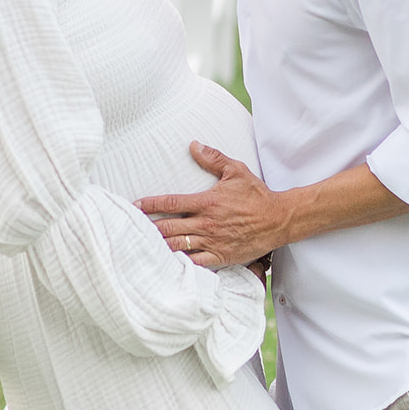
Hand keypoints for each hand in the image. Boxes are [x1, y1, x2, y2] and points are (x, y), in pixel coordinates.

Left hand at [136, 142, 288, 267]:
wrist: (278, 219)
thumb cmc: (256, 195)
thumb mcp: (236, 171)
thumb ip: (213, 158)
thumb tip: (194, 144)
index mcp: (207, 202)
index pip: (171, 202)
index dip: (151, 204)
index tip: (135, 205)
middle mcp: (207, 223)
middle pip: (169, 227)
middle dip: (148, 228)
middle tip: (130, 229)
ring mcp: (213, 242)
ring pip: (178, 246)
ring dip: (159, 246)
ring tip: (142, 247)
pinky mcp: (221, 256)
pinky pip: (195, 263)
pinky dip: (180, 264)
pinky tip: (167, 265)